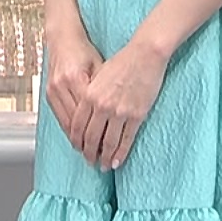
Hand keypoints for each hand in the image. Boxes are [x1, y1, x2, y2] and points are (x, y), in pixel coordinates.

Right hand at [41, 23, 101, 151]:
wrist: (64, 38)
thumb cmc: (87, 52)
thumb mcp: (101, 67)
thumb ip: (106, 90)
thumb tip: (119, 116)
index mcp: (79, 79)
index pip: (91, 116)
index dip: (101, 135)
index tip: (110, 151)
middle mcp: (64, 86)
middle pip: (78, 125)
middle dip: (89, 145)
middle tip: (100, 160)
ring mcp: (54, 89)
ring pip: (67, 124)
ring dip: (78, 141)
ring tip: (90, 154)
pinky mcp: (49, 92)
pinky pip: (60, 118)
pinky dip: (69, 131)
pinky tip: (77, 140)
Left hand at [73, 41, 166, 170]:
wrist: (145, 54)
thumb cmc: (122, 62)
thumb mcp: (98, 76)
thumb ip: (90, 94)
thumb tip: (85, 115)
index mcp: (89, 94)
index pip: (77, 125)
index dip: (76, 140)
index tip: (78, 148)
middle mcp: (101, 105)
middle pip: (90, 137)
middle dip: (89, 152)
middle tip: (89, 161)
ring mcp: (119, 112)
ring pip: (108, 142)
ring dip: (104, 157)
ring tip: (103, 166)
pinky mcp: (136, 115)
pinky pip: (126, 140)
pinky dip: (120, 153)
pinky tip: (117, 161)